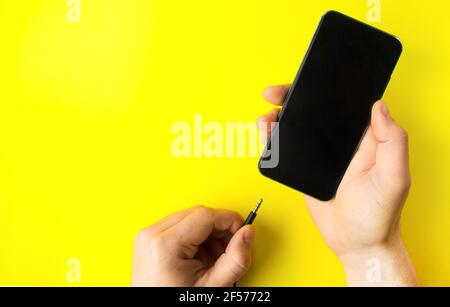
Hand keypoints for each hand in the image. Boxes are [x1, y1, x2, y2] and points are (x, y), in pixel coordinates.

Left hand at [132, 206, 254, 285]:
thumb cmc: (175, 304)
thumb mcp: (212, 286)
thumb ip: (236, 259)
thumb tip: (248, 233)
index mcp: (165, 244)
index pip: (206, 215)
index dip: (229, 220)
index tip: (242, 231)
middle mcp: (153, 234)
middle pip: (198, 214)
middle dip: (219, 229)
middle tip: (229, 250)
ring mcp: (149, 235)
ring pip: (190, 218)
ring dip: (208, 234)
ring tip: (212, 259)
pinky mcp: (150, 239)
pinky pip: (179, 226)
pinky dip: (195, 238)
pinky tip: (199, 256)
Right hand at [258, 85, 417, 285]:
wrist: (356, 244)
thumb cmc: (379, 215)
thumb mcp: (393, 177)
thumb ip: (392, 141)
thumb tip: (379, 106)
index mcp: (364, 138)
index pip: (343, 103)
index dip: (324, 87)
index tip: (305, 80)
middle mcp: (341, 142)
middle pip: (314, 109)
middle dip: (292, 97)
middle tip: (274, 95)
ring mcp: (321, 155)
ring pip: (297, 126)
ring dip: (279, 117)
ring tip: (266, 119)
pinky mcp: (305, 169)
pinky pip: (288, 149)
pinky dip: (274, 139)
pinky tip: (267, 135)